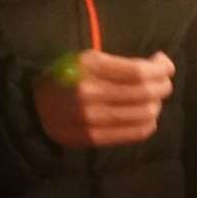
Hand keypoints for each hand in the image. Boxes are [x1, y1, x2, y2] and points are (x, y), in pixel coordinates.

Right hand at [34, 50, 174, 148]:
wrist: (32, 108)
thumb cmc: (65, 77)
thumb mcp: (87, 59)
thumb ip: (122, 63)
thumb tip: (160, 64)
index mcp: (89, 67)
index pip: (139, 71)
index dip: (161, 68)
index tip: (164, 65)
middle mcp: (91, 93)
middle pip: (146, 93)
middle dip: (163, 85)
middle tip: (163, 82)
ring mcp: (92, 119)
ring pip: (145, 114)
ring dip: (156, 105)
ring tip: (152, 99)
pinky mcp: (94, 138)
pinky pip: (136, 133)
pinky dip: (148, 123)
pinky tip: (145, 116)